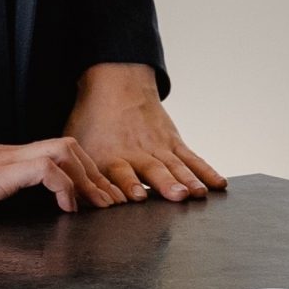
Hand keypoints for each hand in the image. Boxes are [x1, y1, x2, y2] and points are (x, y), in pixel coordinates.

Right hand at [0, 140, 121, 220]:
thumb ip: (10, 196)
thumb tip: (41, 219)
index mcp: (9, 158)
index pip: (61, 151)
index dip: (87, 171)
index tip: (102, 196)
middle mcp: (11, 153)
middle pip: (70, 146)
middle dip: (97, 173)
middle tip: (112, 201)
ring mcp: (5, 159)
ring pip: (64, 150)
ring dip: (88, 177)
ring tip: (99, 203)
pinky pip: (44, 168)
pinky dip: (64, 185)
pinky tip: (67, 206)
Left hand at [64, 62, 226, 202]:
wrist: (117, 85)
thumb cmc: (92, 121)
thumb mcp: (76, 144)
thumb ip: (77, 174)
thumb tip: (71, 203)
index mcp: (111, 156)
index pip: (120, 172)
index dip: (129, 184)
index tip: (137, 196)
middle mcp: (138, 153)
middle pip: (154, 170)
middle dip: (166, 185)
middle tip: (179, 196)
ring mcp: (159, 147)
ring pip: (177, 165)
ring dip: (188, 180)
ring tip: (199, 194)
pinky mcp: (174, 143)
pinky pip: (192, 158)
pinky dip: (205, 171)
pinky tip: (217, 185)